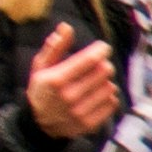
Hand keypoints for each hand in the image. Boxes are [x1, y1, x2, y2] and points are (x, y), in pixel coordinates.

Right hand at [32, 25, 124, 140]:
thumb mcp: (41, 67)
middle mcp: (69, 96)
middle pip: (104, 72)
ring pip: (110, 87)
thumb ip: (55, 47)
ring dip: (105, 81)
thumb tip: (66, 27)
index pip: (90, 60)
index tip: (102, 47)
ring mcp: (80, 111)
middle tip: (97, 65)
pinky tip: (97, 95)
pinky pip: (112, 102)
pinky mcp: (90, 123)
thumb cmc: (41, 90)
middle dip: (103, 64)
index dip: (100, 50)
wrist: (39, 124)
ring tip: (94, 82)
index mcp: (56, 79)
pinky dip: (108, 96)